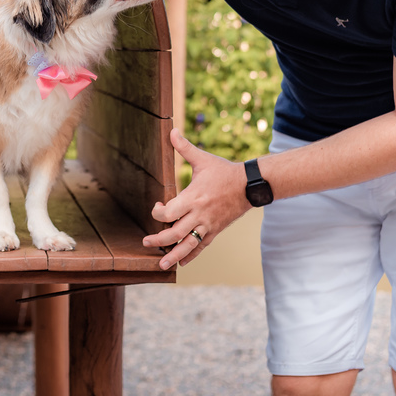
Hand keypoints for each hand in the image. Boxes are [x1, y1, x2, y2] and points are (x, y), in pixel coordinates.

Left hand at [142, 128, 249, 269]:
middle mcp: (199, 214)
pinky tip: (182, 263)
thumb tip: (171, 130)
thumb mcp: (203, 159)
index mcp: (193, 198)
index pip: (169, 213)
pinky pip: (202, 246)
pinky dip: (191, 255)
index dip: (158, 214)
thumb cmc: (224, 172)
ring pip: (188, 245)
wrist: (250, 185)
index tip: (157, 208)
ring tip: (162, 265)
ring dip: (173, 255)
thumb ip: (184, 148)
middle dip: (158, 241)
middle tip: (146, 243)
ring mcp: (208, 225)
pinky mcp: (215, 230)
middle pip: (175, 233)